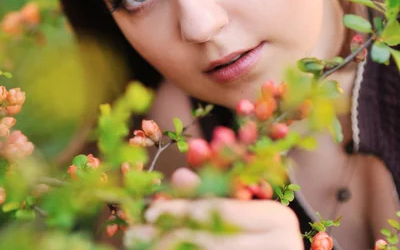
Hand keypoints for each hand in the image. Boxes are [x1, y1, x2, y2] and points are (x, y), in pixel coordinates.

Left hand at [125, 198, 302, 249]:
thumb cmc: (255, 227)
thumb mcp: (233, 202)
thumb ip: (209, 188)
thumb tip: (181, 175)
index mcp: (278, 218)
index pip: (220, 212)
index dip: (182, 210)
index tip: (150, 211)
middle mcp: (281, 244)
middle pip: (210, 239)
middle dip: (168, 234)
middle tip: (134, 233)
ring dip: (169, 246)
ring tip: (139, 242)